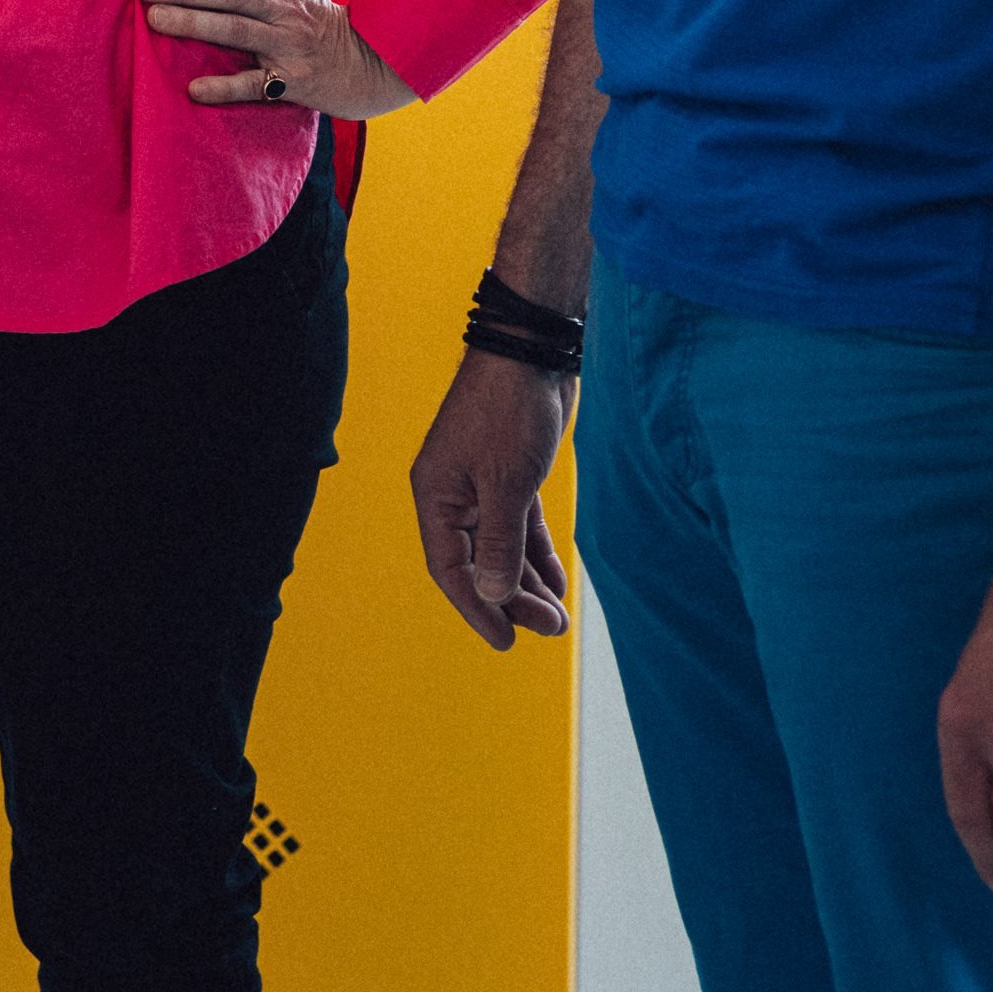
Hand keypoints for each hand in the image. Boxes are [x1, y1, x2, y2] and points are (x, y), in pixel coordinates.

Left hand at [136, 0, 416, 118]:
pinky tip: (195, 88)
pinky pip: (254, 85)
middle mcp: (287, 13)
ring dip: (193, 23)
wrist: (374, 69)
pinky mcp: (293, 83)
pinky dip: (223, 87)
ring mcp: (290, 47)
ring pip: (236, 30)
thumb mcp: (299, 0)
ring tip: (156, 19)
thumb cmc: (323, 32)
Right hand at [408, 348, 576, 646]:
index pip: (450, 569)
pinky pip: (519, 527)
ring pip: (501, 548)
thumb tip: (492, 596)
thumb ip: (499, 544)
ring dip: (528, 583)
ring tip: (555, 617)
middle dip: (511, 600)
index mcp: (436, 495)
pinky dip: (537, 554)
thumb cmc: (510, 410)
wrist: (535, 351)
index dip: (476, 608)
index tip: (505, 640)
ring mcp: (482, 485)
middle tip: (547, 629)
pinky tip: (556, 583)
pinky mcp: (510, 475)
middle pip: (478, 563)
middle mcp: (453, 494)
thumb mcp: (506, 484)